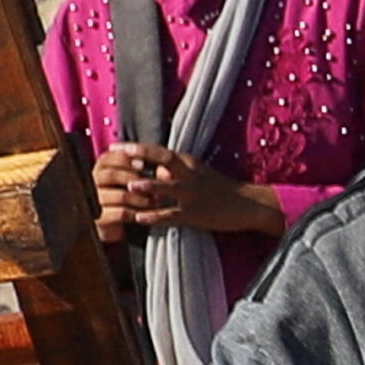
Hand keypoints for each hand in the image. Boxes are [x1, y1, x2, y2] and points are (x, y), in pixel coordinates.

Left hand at [91, 143, 268, 240]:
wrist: (248, 204)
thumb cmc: (221, 189)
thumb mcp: (199, 174)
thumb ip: (175, 171)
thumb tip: (153, 169)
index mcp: (188, 164)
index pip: (160, 151)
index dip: (137, 148)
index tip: (116, 146)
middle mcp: (188, 175)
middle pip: (162, 160)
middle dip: (139, 156)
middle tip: (116, 156)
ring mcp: (192, 195)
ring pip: (166, 188)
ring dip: (146, 187)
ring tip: (128, 186)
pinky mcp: (195, 215)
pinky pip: (171, 215)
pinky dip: (155, 217)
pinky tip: (140, 218)